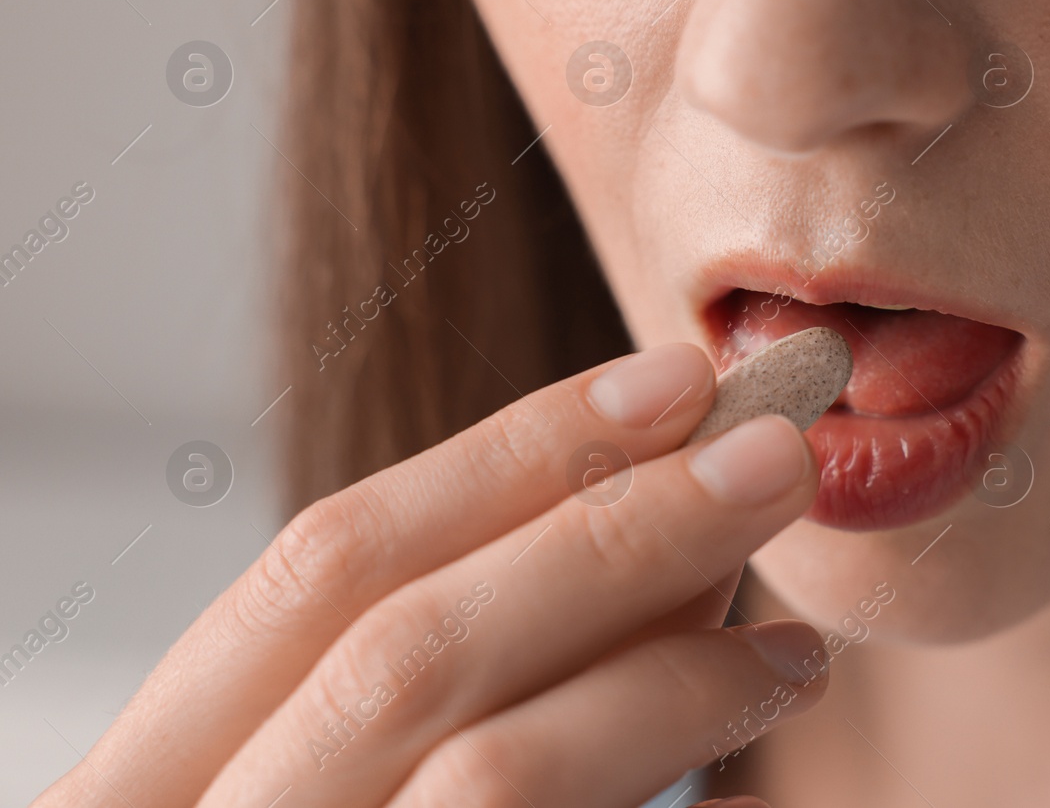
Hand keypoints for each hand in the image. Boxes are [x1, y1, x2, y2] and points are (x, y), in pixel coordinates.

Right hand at [36, 343, 825, 807]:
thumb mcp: (349, 781)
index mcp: (154, 783)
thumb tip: (662, 544)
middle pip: (403, 636)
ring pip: (479, 759)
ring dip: (659, 651)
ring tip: (795, 614)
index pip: (320, 567)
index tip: (664, 381)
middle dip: (606, 522)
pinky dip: (651, 745)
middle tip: (775, 450)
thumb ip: (465, 682)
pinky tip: (749, 702)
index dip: (504, 453)